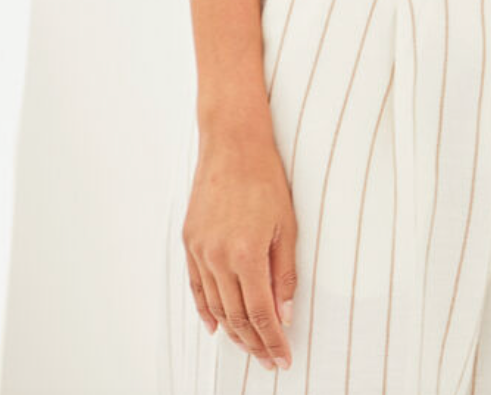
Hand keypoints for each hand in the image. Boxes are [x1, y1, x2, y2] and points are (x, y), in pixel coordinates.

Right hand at [181, 130, 297, 373]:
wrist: (233, 144)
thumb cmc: (266, 180)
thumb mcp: (286, 226)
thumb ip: (284, 273)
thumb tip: (285, 314)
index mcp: (246, 256)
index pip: (260, 315)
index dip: (273, 341)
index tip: (283, 358)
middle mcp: (218, 259)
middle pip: (235, 317)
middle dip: (254, 343)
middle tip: (269, 359)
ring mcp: (200, 252)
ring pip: (215, 307)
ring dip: (232, 332)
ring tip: (249, 346)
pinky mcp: (189, 243)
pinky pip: (196, 287)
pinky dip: (205, 310)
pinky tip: (214, 326)